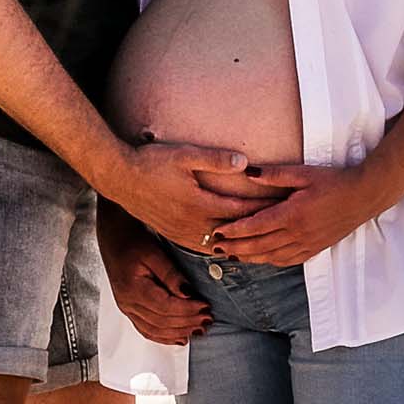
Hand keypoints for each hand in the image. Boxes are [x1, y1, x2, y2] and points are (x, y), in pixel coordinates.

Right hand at [99, 138, 284, 243]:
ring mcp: (182, 233)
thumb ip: (215, 159)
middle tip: (283, 225)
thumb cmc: (151, 162)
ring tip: (263, 240)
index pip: (241, 209)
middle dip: (258, 227)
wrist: (119, 178)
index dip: (264, 208)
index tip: (284, 204)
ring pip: (220, 244)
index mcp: (198, 204)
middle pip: (234, 230)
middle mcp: (192, 224)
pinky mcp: (173, 235)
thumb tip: (244, 162)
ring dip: (241, 242)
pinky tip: (232, 246)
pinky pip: (204, 248)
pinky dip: (222, 247)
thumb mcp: (184, 155)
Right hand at [100, 219, 210, 344]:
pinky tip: (180, 337)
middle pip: (162, 322)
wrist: (113, 236)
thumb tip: (188, 294)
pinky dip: (165, 337)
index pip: (166, 308)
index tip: (206, 306)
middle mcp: (127, 303)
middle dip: (187, 322)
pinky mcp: (129, 309)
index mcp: (133, 289)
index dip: (188, 310)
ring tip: (199, 329)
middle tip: (208, 318)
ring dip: (179, 332)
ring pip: (155, 330)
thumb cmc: (131, 240)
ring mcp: (127, 308)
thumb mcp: (154, 252)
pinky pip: (147, 330)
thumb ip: (171, 274)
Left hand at [204, 161, 383, 268]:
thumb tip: (247, 173)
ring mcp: (307, 244)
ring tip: (232, 255)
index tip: (218, 232)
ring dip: (250, 258)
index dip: (234, 231)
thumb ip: (274, 175)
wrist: (364, 196)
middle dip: (235, 247)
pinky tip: (261, 259)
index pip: (256, 226)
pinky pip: (288, 260)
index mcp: (292, 214)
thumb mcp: (304, 173)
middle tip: (215, 248)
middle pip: (259, 245)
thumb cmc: (334, 181)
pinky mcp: (316, 249)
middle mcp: (298, 233)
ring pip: (271, 257)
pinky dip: (271, 261)